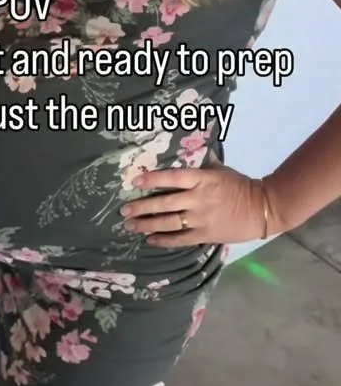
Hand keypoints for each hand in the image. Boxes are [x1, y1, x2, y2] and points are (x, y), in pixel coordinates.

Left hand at [119, 155, 268, 246]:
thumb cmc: (240, 185)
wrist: (262, 209)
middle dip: (141, 207)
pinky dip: (163, 240)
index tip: (134, 182)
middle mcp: (198, 198)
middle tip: (123, 210)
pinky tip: (149, 240)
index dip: (152, 180)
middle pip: (164, 203)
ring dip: (147, 224)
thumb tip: (191, 145)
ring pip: (168, 222)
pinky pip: (180, 239)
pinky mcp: (206, 235)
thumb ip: (203, 161)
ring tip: (130, 225)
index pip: (172, 177)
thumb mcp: (221, 169)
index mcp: (202, 179)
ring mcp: (201, 218)